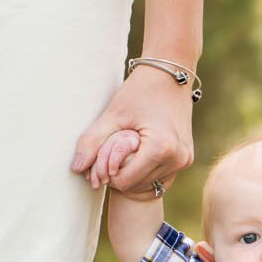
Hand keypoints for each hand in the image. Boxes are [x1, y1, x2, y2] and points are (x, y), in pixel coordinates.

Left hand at [71, 66, 194, 200]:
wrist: (170, 75)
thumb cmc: (139, 91)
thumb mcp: (113, 115)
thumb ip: (92, 141)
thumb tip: (75, 168)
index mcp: (160, 148)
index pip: (124, 181)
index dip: (107, 172)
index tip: (102, 156)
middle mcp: (177, 158)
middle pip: (136, 187)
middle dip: (120, 175)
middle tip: (112, 153)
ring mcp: (184, 160)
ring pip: (148, 186)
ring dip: (133, 175)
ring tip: (126, 152)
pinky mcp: (186, 159)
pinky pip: (160, 179)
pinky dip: (146, 172)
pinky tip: (138, 155)